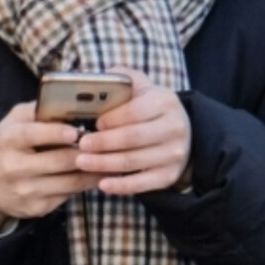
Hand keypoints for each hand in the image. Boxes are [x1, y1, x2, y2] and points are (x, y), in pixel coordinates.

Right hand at [0, 102, 102, 231]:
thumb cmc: (5, 146)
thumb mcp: (12, 122)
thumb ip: (37, 111)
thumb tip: (70, 102)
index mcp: (8, 140)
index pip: (32, 135)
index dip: (55, 133)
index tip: (75, 131)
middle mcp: (14, 167)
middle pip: (58, 161)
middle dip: (85, 152)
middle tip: (106, 144)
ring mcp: (26, 190)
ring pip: (69, 181)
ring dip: (92, 171)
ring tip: (110, 160)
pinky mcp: (37, 208)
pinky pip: (68, 195)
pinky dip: (84, 185)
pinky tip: (95, 175)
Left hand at [75, 67, 192, 195]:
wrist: (183, 132)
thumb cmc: (150, 107)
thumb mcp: (142, 87)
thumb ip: (120, 78)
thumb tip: (93, 79)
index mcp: (165, 102)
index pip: (135, 111)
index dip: (111, 119)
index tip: (94, 123)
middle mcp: (174, 128)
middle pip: (132, 137)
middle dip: (103, 143)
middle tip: (80, 144)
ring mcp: (174, 154)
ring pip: (134, 161)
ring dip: (104, 164)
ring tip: (82, 162)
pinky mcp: (169, 175)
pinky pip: (142, 184)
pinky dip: (121, 186)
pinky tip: (102, 184)